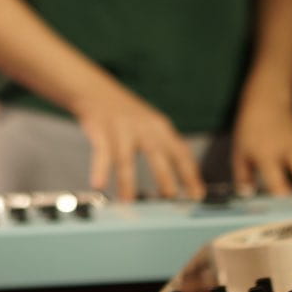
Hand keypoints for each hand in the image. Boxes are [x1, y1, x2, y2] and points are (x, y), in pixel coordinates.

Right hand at [71, 81, 203, 199]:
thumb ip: (162, 148)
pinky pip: (101, 152)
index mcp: (160, 127)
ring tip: (129, 202)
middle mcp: (143, 127)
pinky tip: (98, 184)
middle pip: (157, 155)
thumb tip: (177, 183)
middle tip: (170, 200)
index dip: (190, 174)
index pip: (181, 152)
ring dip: (127, 182)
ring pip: (126, 158)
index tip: (197, 195)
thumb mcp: (149, 125)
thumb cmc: (125, 114)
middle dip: (165, 179)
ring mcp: (121, 128)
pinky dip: (100, 169)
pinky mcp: (100, 129)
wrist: (94, 89)